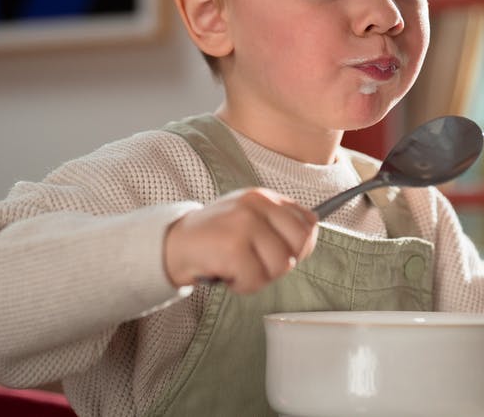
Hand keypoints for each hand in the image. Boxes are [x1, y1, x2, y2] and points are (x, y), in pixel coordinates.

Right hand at [163, 188, 317, 293]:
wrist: (174, 243)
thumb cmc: (216, 236)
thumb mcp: (248, 219)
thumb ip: (278, 224)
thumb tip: (309, 238)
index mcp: (263, 197)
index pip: (308, 222)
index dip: (300, 246)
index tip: (282, 254)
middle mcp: (256, 205)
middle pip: (299, 245)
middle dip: (282, 263)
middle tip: (258, 264)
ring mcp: (244, 225)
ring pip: (280, 266)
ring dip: (259, 277)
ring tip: (239, 268)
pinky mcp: (232, 248)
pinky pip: (256, 280)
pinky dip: (242, 286)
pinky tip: (228, 275)